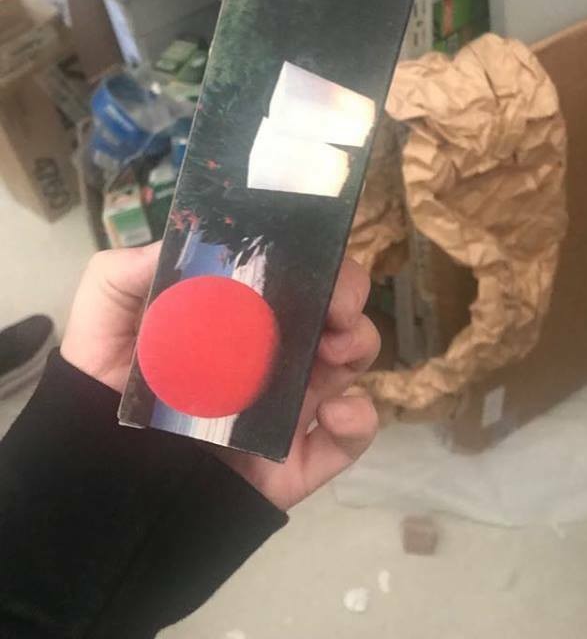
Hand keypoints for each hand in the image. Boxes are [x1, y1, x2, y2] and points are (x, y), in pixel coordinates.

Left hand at [62, 247, 379, 511]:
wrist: (100, 474)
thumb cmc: (104, 385)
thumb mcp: (102, 318)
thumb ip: (123, 273)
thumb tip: (180, 238)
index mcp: (242, 318)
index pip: (294, 276)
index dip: (316, 261)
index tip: (318, 258)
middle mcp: (275, 356)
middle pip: (334, 314)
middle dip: (349, 298)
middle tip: (337, 305)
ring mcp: (291, 408)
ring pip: (350, 365)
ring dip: (359, 345)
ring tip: (336, 348)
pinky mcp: (296, 460)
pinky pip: (347, 441)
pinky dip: (359, 420)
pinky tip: (336, 410)